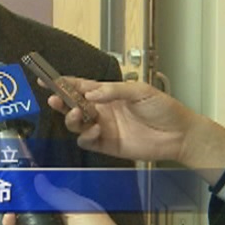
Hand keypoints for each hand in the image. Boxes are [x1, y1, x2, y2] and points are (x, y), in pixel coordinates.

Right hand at [1, 175, 123, 224]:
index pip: (41, 198)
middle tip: (8, 208)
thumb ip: (56, 195)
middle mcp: (57, 223)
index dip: (27, 195)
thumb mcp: (78, 208)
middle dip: (16, 211)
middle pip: (30, 215)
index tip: (14, 191)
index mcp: (66, 208)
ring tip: (10, 222)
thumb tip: (38, 179)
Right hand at [47, 79, 224, 183]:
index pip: (80, 86)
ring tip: (76, 114)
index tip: (45, 79)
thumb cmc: (163, 108)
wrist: (179, 135)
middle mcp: (101, 110)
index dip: (62, 83)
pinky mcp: (107, 145)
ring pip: (76, 123)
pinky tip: (95, 130)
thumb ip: (114, 90)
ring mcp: (103, 128)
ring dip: (70, 118)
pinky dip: (85, 136)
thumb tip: (90, 94)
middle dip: (60, 101)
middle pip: (72, 105)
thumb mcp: (140, 91)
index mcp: (107, 93)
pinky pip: (87, 141)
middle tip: (55, 99)